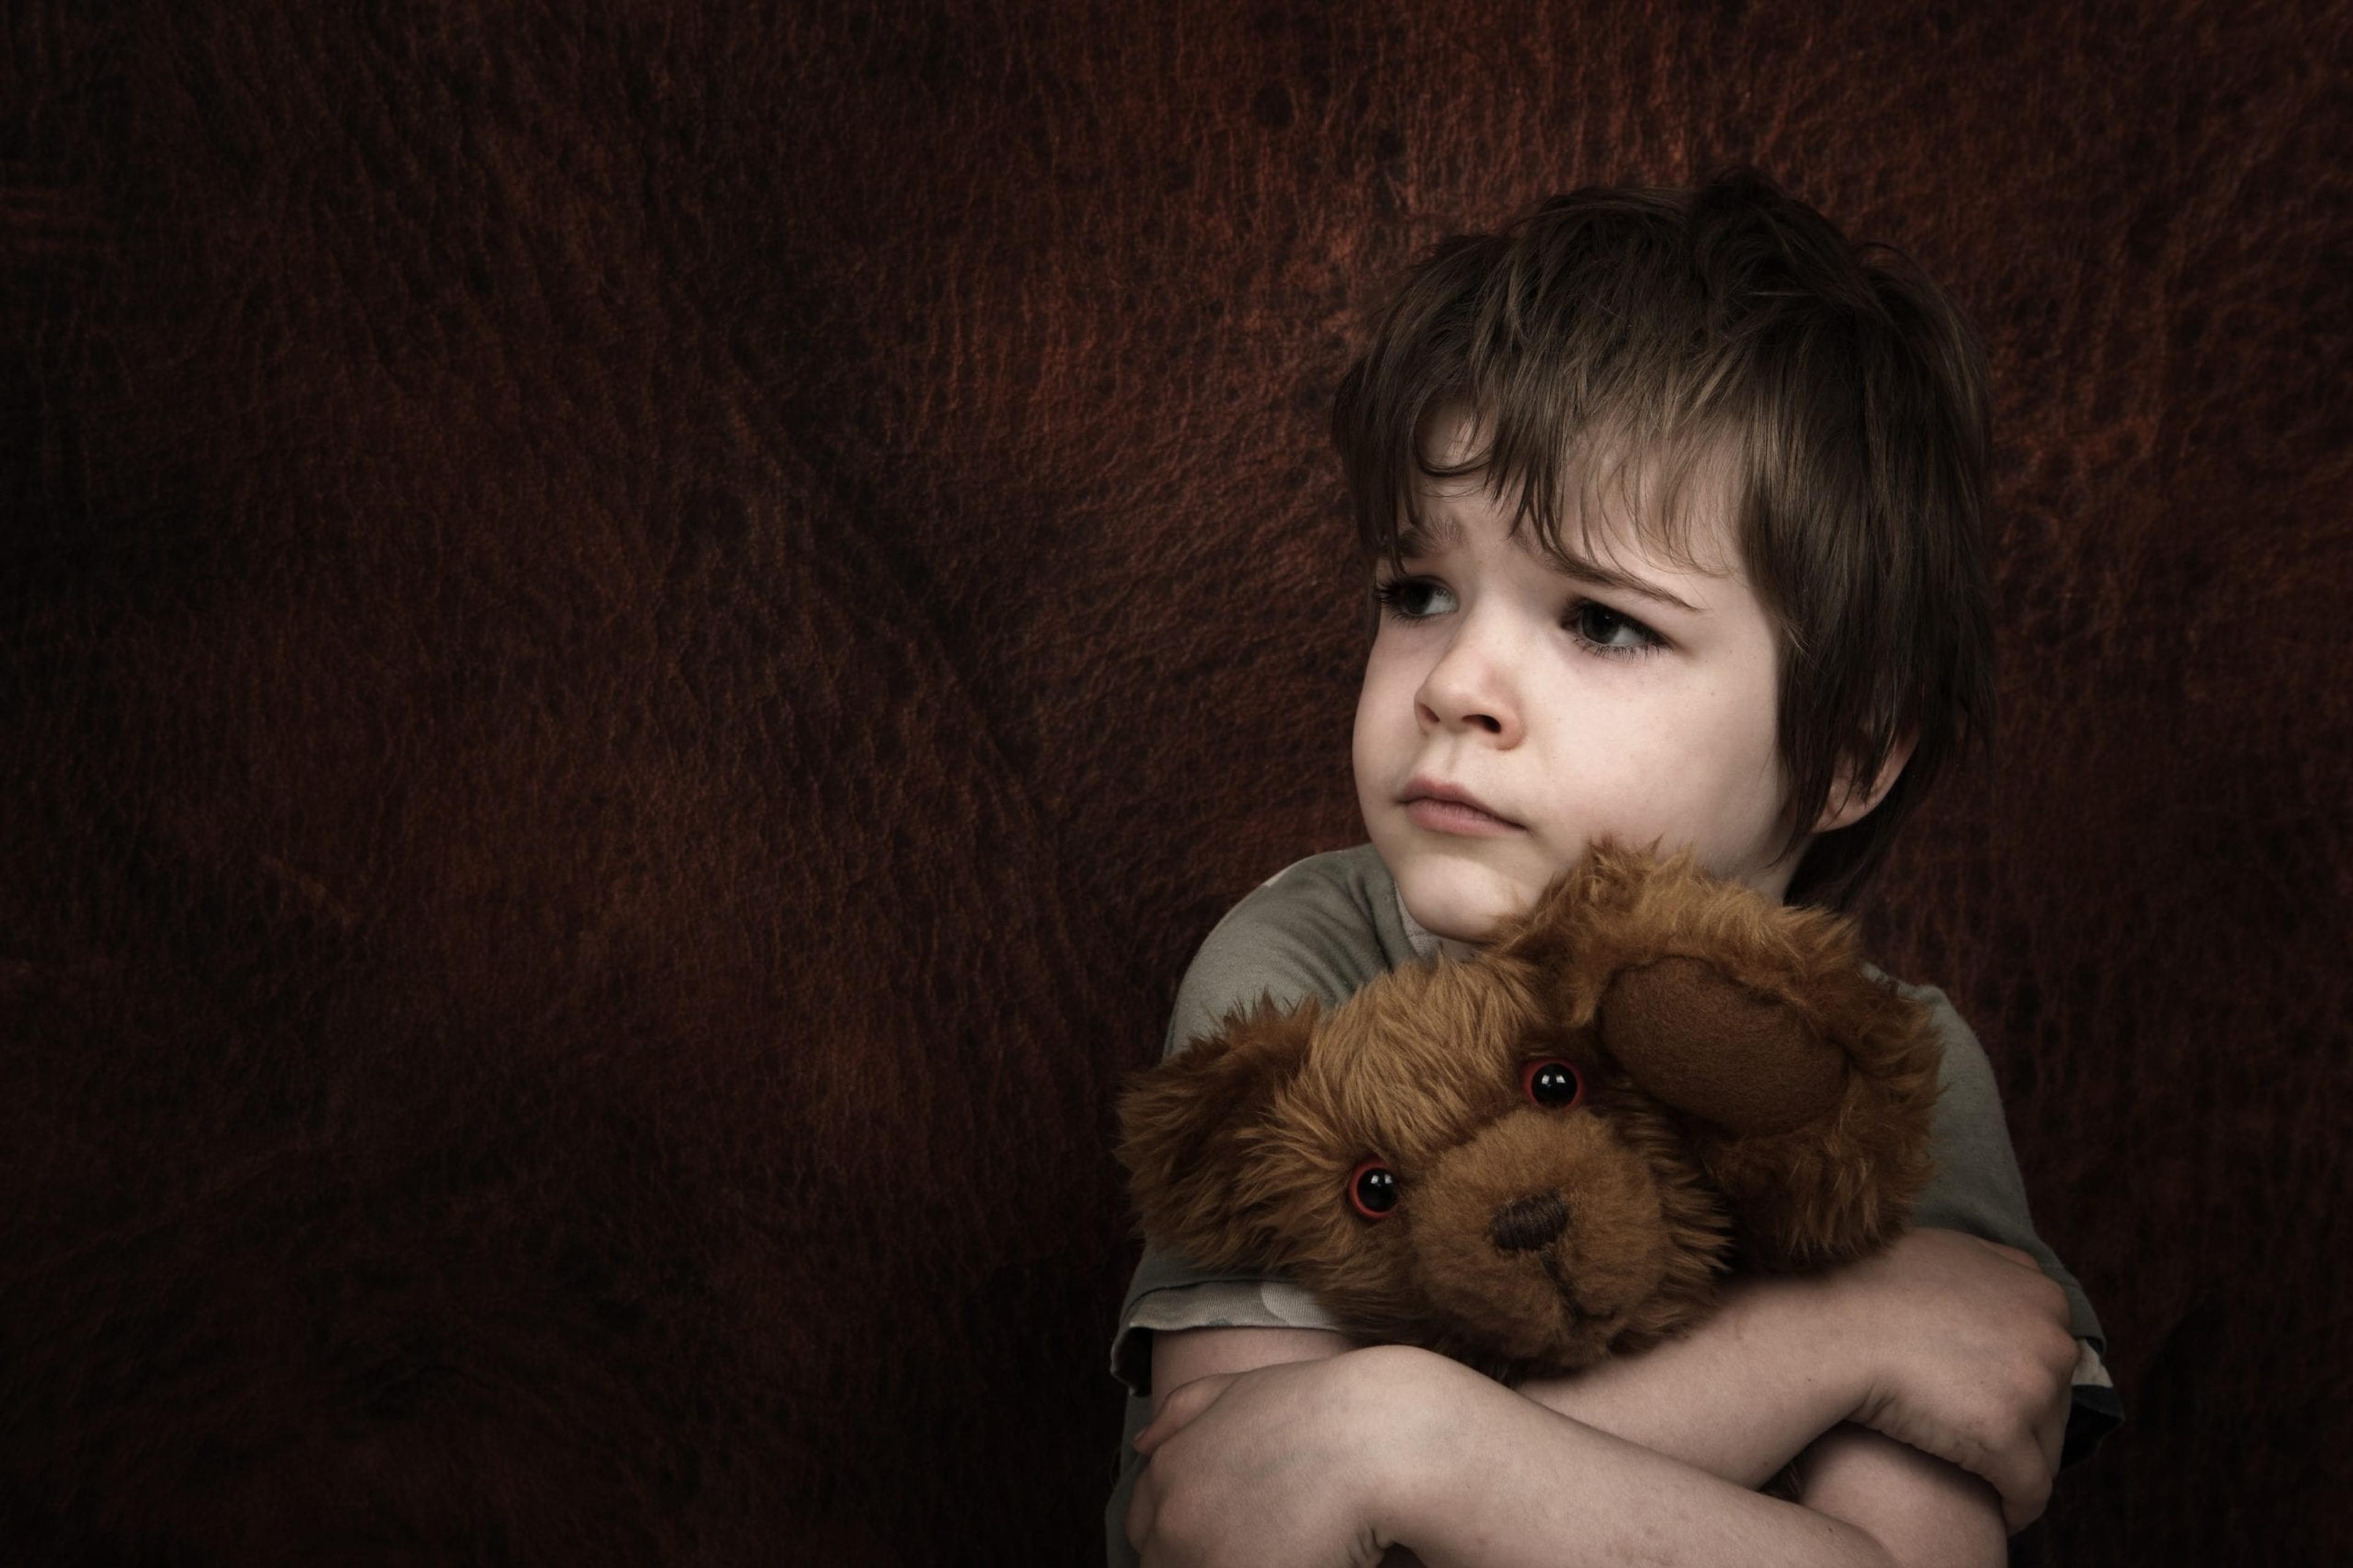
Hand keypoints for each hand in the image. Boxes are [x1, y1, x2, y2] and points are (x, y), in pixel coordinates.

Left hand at [1127, 1350, 1418, 1567]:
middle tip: (1255, 1540)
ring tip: (1281, 1545)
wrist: (1384, 1439)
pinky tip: (1296, 1555)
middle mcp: (1176, 1519)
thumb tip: (1144, 1443)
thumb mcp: (1241, 1391)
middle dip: (1196, 1553)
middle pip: (1163, 1560)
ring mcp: (1207, 1559)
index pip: (1143, 1526)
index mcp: (1169, 1471)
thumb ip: (1184, 1412)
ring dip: (1228, 1560)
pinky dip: (1256, 1567)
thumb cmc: (1322, 1409)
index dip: (1181, 1529)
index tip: (1220, 1529)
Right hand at [1836, 1229, 2077, 1530]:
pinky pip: (2031, 1490)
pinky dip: (2017, 1506)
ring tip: (1986, 1479)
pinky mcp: (2005, 1436)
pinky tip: (1999, 1514)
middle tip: (1982, 1443)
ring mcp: (2033, 1386)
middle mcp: (2050, 1334)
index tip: (1990, 1399)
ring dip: (2020, 1465)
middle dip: (2025, 1425)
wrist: (1828, 1327)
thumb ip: (1990, 1277)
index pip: (2050, 1350)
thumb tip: (2000, 1302)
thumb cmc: (1866, 1289)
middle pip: (2055, 1400)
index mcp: (2038, 1289)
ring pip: (2047, 1448)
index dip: (2019, 1379)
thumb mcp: (1945, 1254)